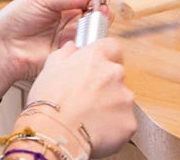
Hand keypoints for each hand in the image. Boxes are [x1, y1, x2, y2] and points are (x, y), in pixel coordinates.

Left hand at [0, 0, 109, 97]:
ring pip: (93, 34)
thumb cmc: (16, 18)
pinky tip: (84, 41)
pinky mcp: (69, 55)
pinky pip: (86, 51)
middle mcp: (69, 21)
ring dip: (95, 30)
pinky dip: (89, 46)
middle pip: (94, 16)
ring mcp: (70, 39)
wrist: (3, 46)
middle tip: (99, 13)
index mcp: (63, 4)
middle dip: (99, 14)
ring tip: (89, 27)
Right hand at [26, 39, 136, 156]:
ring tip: (88, 116)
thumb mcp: (49, 70)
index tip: (98, 65)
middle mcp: (114, 74)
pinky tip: (96, 129)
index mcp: (95, 58)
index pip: (111, 46)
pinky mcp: (130, 122)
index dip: (105, 55)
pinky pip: (124, 121)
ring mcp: (125, 98)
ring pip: (121, 99)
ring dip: (110, 105)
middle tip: (86, 97)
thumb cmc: (49, 102)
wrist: (56, 133)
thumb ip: (64, 54)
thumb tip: (71, 48)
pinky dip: (114, 126)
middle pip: (116, 75)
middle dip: (105, 84)